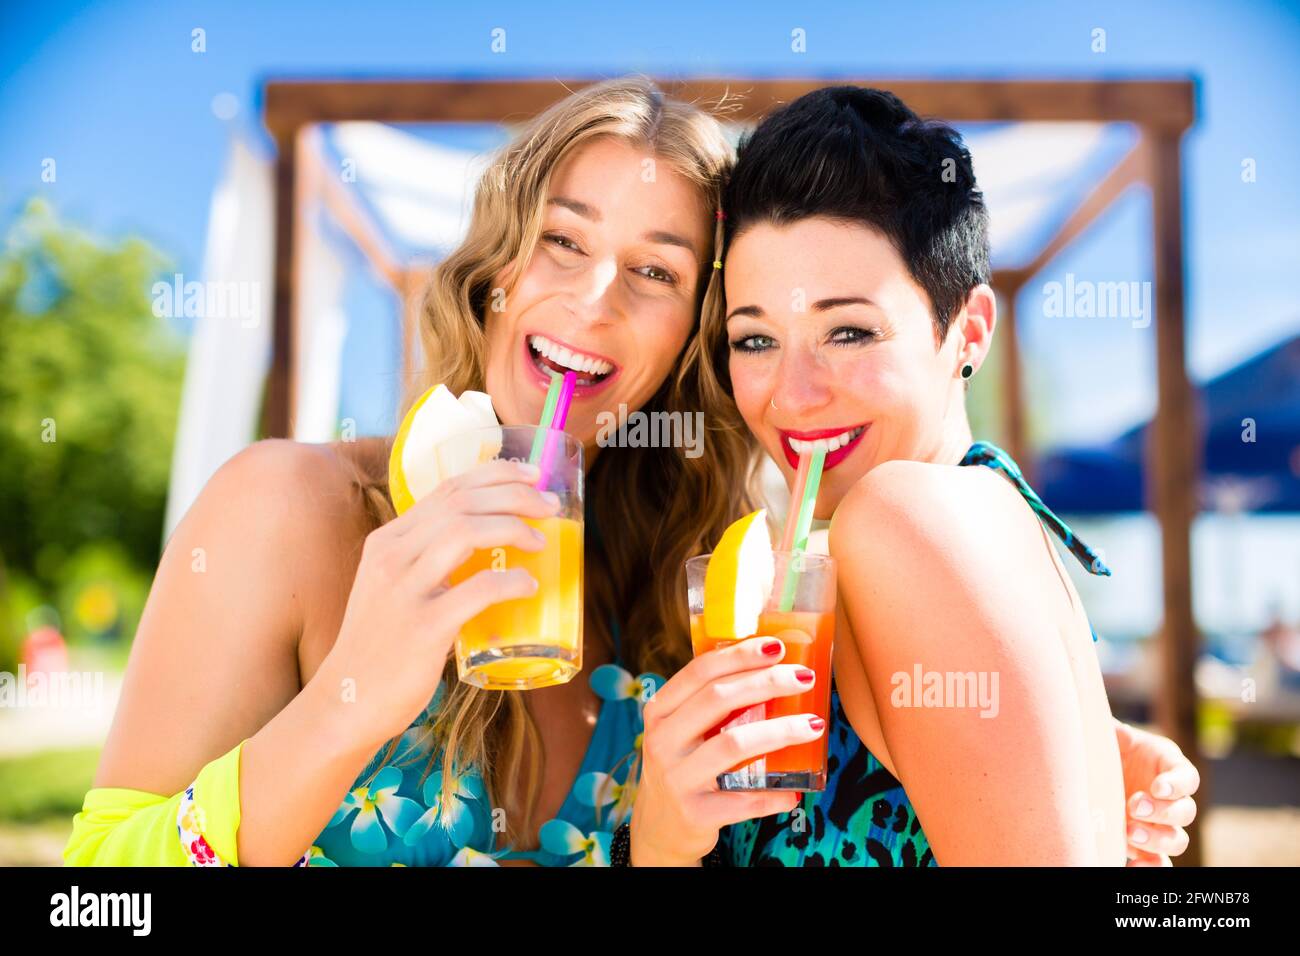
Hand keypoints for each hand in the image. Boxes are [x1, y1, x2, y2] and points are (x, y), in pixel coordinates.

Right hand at [318, 458, 560, 746]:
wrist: (345, 703)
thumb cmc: (382, 648)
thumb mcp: (395, 590)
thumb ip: (429, 565)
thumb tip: (490, 550)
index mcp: (387, 541)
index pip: (447, 489)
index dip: (495, 474)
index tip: (532, 475)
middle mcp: (391, 557)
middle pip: (462, 502)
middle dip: (514, 495)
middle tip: (549, 505)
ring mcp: (404, 591)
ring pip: (466, 532)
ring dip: (513, 527)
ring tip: (541, 539)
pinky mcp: (421, 628)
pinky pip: (476, 590)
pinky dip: (510, 581)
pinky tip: (529, 585)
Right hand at [630, 635, 826, 865]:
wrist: (659, 829)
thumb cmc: (683, 766)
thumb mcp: (681, 731)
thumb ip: (711, 704)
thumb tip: (773, 668)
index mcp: (660, 712)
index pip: (700, 672)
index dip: (739, 655)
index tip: (777, 647)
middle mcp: (662, 741)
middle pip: (718, 700)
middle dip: (767, 683)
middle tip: (804, 678)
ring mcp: (676, 779)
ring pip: (733, 744)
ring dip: (780, 731)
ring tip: (813, 725)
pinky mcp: (694, 814)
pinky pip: (743, 801)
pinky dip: (774, 794)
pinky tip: (795, 790)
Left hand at [1114, 719, 1199, 865]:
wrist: (1094, 772)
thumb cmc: (1110, 750)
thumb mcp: (1112, 738)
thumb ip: (1116, 734)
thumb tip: (1116, 731)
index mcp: (1169, 767)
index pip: (1187, 778)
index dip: (1176, 784)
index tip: (1157, 786)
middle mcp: (1171, 799)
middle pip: (1185, 812)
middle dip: (1162, 812)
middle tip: (1134, 807)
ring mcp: (1161, 824)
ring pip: (1176, 840)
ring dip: (1157, 840)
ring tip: (1130, 834)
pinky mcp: (1148, 845)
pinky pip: (1160, 861)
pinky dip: (1152, 866)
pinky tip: (1134, 864)